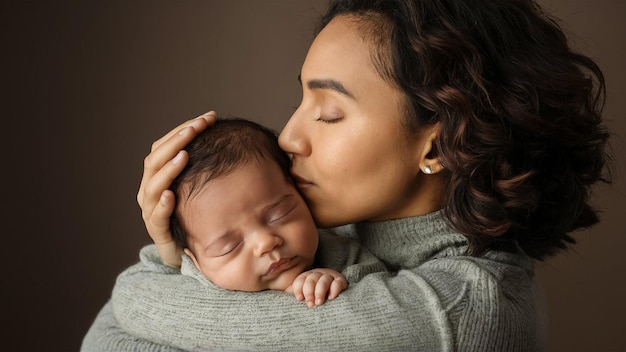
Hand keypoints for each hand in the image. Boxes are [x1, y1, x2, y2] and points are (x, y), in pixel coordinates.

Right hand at [137, 111, 216, 266]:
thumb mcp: (204, 185)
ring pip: (152, 184)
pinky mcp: (158, 231)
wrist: (188, 253)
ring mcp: (152, 210)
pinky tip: (170, 195)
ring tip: (184, 155)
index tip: (209, 117)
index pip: (166, 145)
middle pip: (156, 158)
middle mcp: (151, 189)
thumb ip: (212, 164)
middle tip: (197, 127)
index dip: (185, 129)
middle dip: (178, 140)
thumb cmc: (199, 215)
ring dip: (168, 167)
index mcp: (161, 175)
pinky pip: (156, 216)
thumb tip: (239, 135)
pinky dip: (162, 204)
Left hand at [288, 268, 347, 307]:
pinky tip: (331, 297)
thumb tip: (281, 299)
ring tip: (319, 303)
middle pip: (311, 279)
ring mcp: (329, 276)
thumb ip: (295, 296)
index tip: (299, 299)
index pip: (300, 280)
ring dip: (320, 291)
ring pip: (323, 280)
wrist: (333, 294)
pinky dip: (334, 289)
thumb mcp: (303, 295)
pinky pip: (338, 283)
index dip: (298, 289)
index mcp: (306, 277)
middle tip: (310, 304)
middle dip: (309, 292)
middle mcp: (317, 274)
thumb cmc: (314, 298)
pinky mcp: (340, 281)